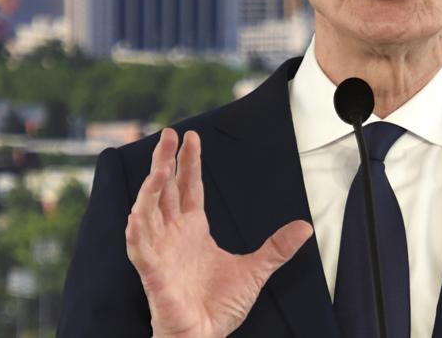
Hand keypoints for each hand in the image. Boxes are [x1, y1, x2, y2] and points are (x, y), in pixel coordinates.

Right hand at [126, 128, 312, 337]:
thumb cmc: (219, 307)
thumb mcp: (256, 271)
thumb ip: (277, 248)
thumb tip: (305, 227)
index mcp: (193, 230)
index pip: (188, 188)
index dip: (188, 163)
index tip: (191, 138)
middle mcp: (173, 235)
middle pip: (165, 190)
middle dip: (165, 162)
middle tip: (169, 135)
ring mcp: (161, 253)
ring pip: (149, 213)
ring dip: (151, 191)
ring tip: (158, 169)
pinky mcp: (154, 276)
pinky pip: (141, 252)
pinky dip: (136, 235)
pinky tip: (136, 218)